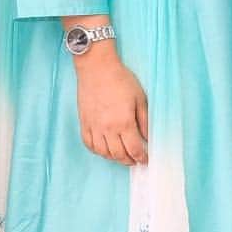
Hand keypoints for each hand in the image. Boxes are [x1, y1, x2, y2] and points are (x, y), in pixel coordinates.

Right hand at [75, 49, 148, 165]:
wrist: (97, 70)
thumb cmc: (121, 80)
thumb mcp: (140, 98)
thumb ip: (144, 120)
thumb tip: (148, 136)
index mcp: (123, 123)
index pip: (133, 148)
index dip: (141, 157)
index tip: (146, 160)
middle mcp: (107, 129)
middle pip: (118, 154)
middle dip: (129, 160)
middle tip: (136, 161)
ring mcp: (93, 128)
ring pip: (103, 153)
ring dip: (114, 158)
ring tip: (123, 156)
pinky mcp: (84, 124)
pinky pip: (89, 145)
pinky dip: (98, 151)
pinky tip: (105, 150)